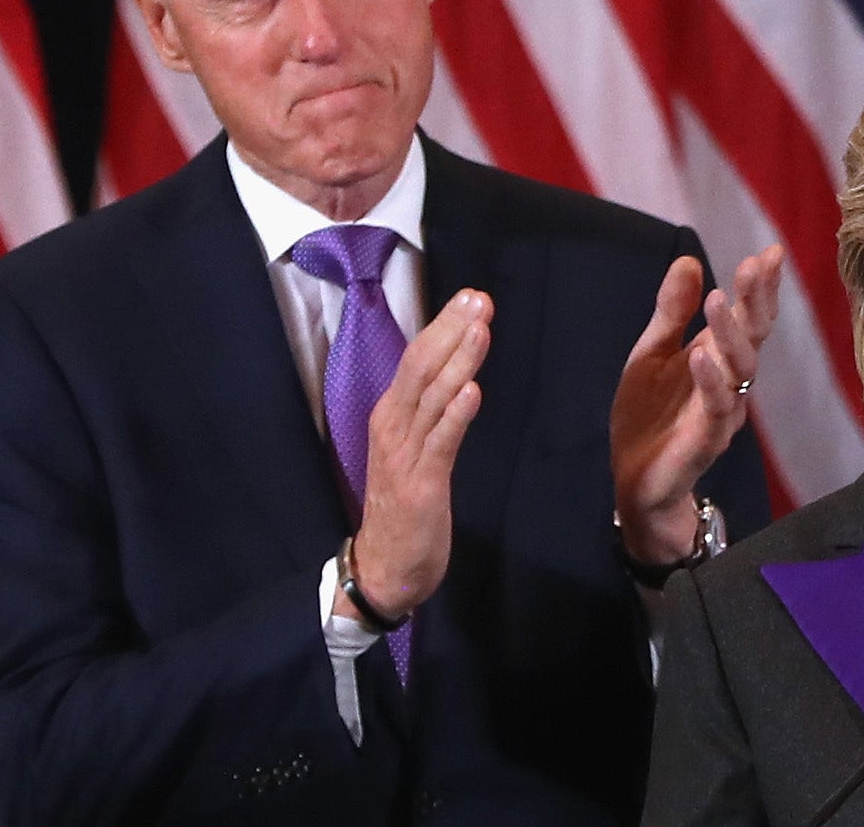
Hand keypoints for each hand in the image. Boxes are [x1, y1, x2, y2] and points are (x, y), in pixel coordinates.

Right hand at [344, 288, 492, 620]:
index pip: (417, 358)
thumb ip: (432, 411)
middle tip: (479, 298)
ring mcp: (404, 454)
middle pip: (421, 367)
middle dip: (451, 330)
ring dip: (458, 361)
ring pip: (432, 397)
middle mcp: (393, 426)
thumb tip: (457, 370)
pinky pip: (440, 443)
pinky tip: (473, 390)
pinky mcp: (421, 484)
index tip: (470, 296)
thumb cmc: (402, 504)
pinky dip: (456, 415)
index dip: (443, 325)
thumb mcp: (413, 448)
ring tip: (480, 329)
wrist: (383, 567)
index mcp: (392, 414)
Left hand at [610, 244, 783, 563]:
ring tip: (720, 300)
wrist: (635, 481)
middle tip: (756, 265)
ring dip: (730, 334)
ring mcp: (721, 412)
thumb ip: (672, 312)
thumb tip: (689, 260)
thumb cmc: (649, 416)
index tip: (770, 253)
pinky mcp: (705, 442)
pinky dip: (710, 382)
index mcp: (718, 357)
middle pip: (753, 337)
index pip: (748, 316)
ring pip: (739, 370)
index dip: (760, 287)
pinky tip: (700, 356)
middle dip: (756, 300)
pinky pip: (715, 409)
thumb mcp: (652, 353)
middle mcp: (730, 382)